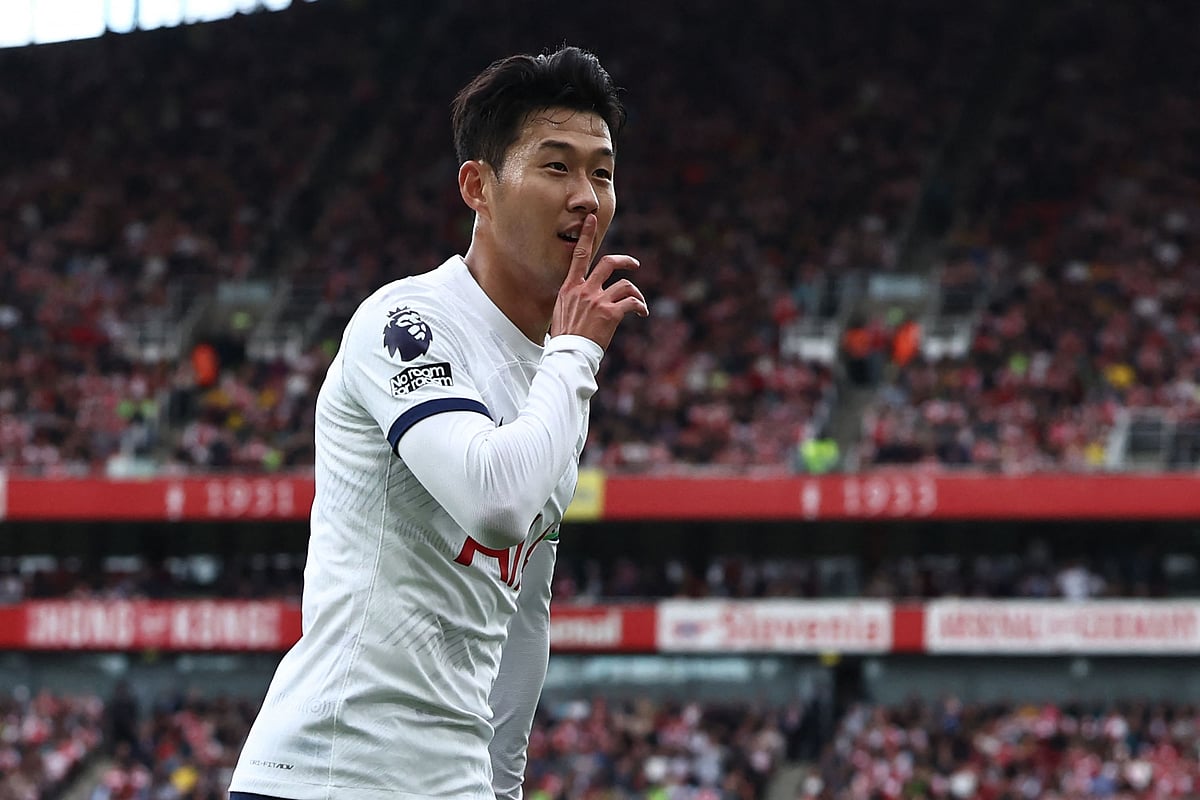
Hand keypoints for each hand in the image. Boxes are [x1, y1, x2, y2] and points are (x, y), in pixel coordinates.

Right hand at [550, 213, 648, 349]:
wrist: (568, 354)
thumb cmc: (564, 337)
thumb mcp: (561, 311)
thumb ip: (573, 298)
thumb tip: (579, 295)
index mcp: (570, 288)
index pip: (579, 256)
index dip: (586, 235)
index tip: (592, 220)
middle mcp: (585, 290)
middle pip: (609, 263)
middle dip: (625, 261)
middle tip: (634, 265)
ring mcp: (598, 301)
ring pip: (625, 285)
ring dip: (636, 293)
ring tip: (639, 304)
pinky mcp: (611, 314)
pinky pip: (632, 303)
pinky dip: (640, 306)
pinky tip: (642, 312)